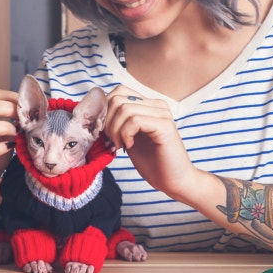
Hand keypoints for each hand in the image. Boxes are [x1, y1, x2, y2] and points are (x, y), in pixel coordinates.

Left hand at [103, 85, 196, 199]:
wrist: (174, 181)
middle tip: (112, 141)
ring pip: (124, 109)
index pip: (119, 91)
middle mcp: (157, 105)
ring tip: (121, 145)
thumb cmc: (152, 162)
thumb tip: (98, 111)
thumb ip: (119, 121)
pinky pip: (134, 120)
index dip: (106, 110)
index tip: (105, 132)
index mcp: (149, 105)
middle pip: (118, 98)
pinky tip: (130, 146)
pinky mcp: (165, 126)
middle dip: (107, 121)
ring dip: (115, 130)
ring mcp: (162, 114)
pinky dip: (125, 134)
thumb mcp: (129, 137)